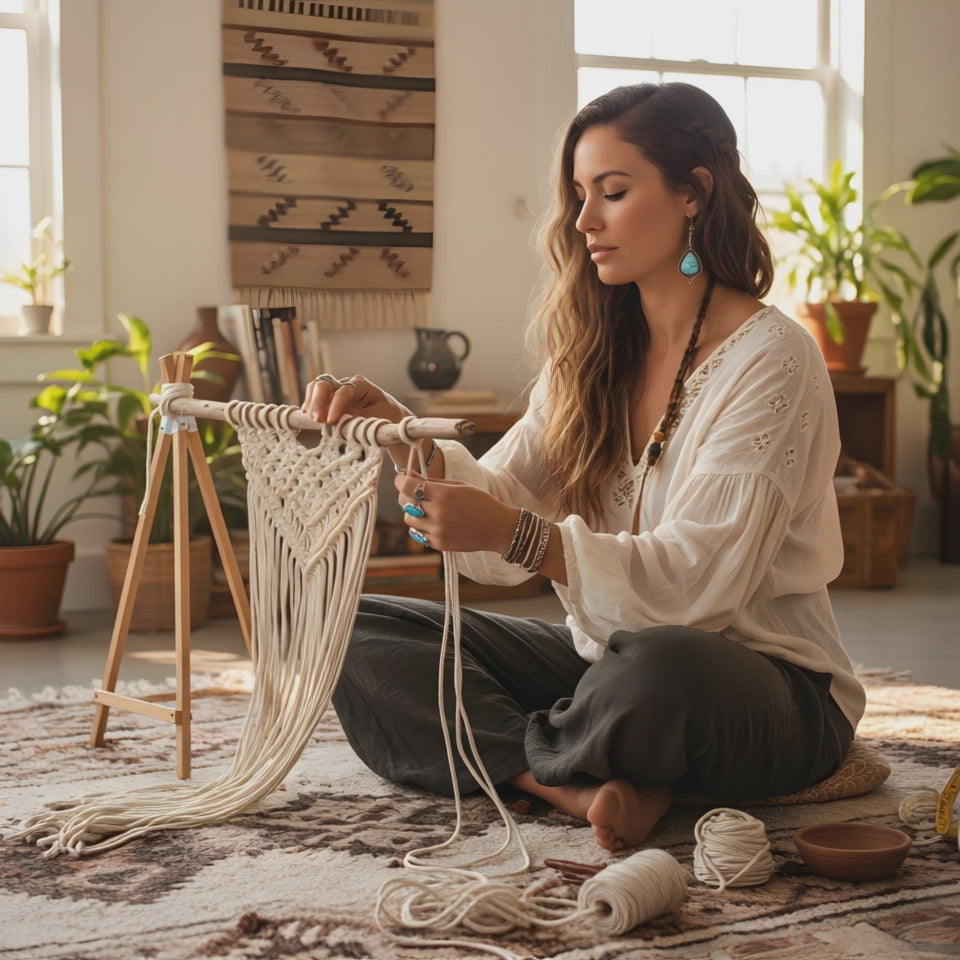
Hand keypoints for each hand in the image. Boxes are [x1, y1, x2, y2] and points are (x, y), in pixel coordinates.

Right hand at [300, 374, 408, 424]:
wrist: (388, 415)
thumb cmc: (385, 417)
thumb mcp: (375, 420)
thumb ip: (357, 419)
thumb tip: (337, 423)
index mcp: (361, 385)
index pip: (344, 391)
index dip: (336, 405)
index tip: (331, 421)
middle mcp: (347, 383)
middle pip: (326, 383)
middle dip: (319, 401)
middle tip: (318, 419)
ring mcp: (336, 389)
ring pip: (317, 387)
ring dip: (312, 402)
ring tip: (313, 419)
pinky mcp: (330, 397)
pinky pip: (314, 395)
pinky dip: (310, 404)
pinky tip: (307, 415)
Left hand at [395, 472, 517, 554]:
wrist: (498, 528)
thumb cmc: (480, 502)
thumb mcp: (459, 485)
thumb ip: (433, 481)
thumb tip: (411, 475)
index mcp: (443, 495)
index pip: (407, 486)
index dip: (401, 481)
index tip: (402, 480)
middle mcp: (437, 513)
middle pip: (406, 503)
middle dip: (409, 496)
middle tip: (419, 494)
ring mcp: (437, 531)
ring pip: (409, 520)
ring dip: (415, 513)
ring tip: (429, 510)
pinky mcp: (439, 544)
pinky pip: (419, 534)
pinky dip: (424, 527)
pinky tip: (437, 522)